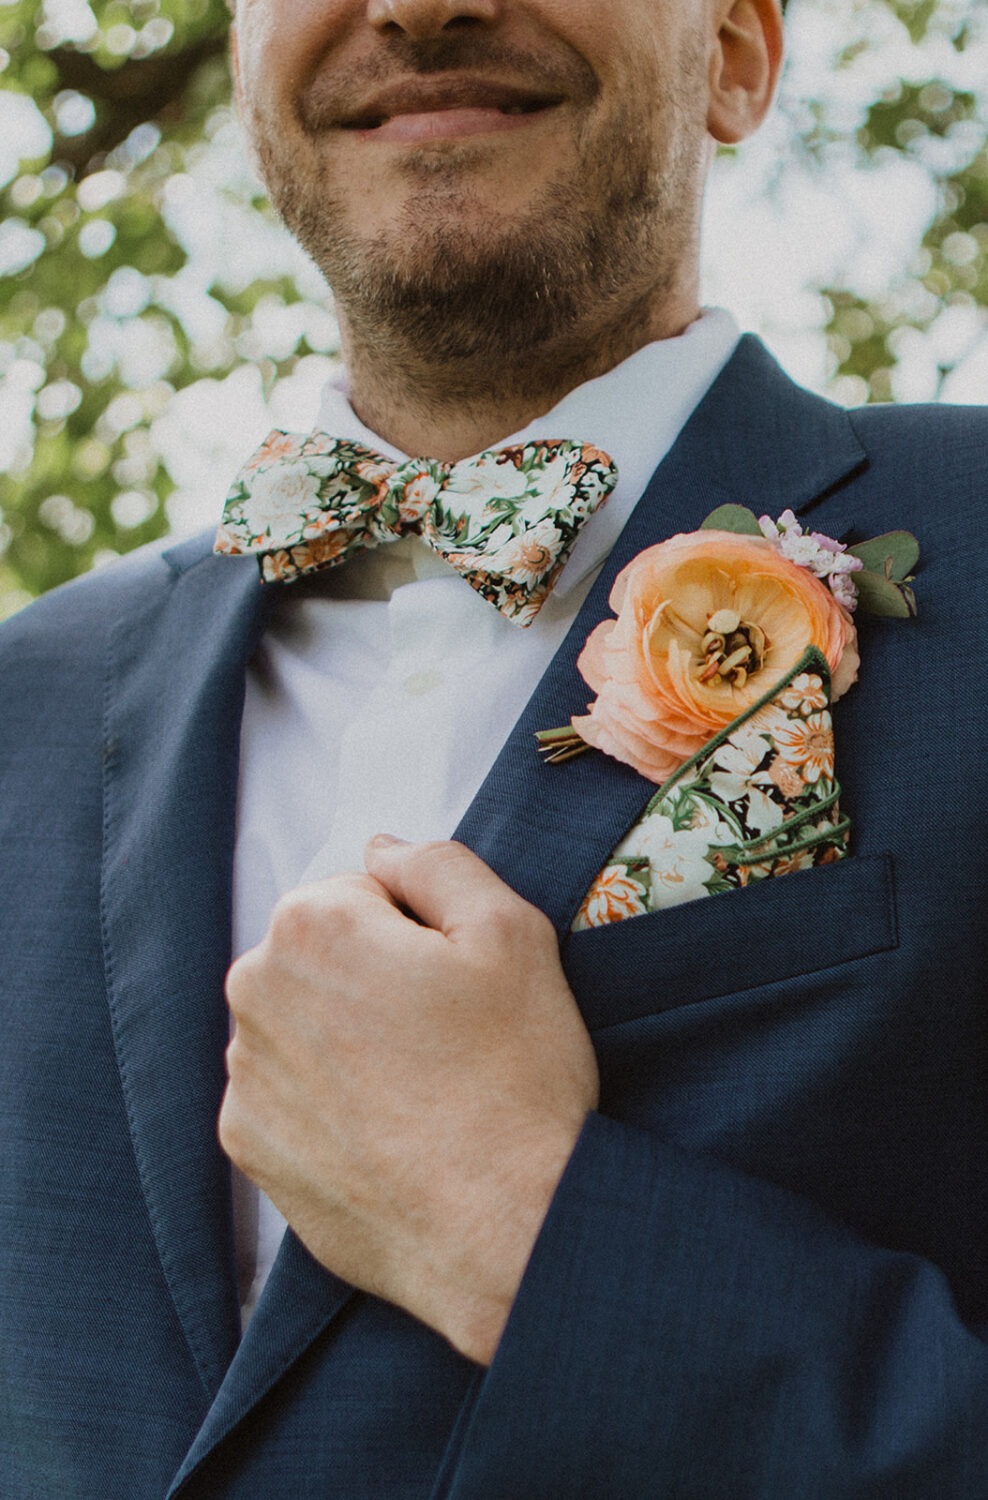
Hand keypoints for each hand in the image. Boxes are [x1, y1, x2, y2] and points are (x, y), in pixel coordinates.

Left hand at [219, 837, 598, 1364]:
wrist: (506, 1230)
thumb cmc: (516, 1075)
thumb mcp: (511, 930)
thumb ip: (438, 863)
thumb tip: (380, 848)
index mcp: (311, 926)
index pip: (364, 892)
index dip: (423, 931)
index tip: (457, 984)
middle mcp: (254, 993)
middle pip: (323, 954)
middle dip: (376, 977)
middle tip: (446, 1036)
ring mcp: (244, 1076)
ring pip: (304, 1021)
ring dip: (349, 1037)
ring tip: (422, 1090)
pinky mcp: (248, 1147)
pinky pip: (288, 1092)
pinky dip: (329, 1101)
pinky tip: (388, 1131)